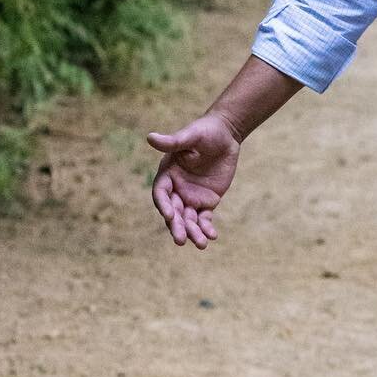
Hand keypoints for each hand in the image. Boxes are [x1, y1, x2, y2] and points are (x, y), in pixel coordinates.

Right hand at [146, 112, 240, 247]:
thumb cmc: (205, 132)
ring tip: (201, 244)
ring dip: (193, 232)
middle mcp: (176, 188)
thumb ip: (172, 142)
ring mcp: (191, 196)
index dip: (164, 205)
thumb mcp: (190, 136)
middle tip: (180, 240)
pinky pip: (204, 218)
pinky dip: (207, 228)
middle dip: (176, 226)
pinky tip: (212, 236)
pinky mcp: (207, 201)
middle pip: (174, 212)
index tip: (171, 215)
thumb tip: (150, 137)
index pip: (161, 193)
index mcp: (167, 174)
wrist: (226, 135)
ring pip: (188, 219)